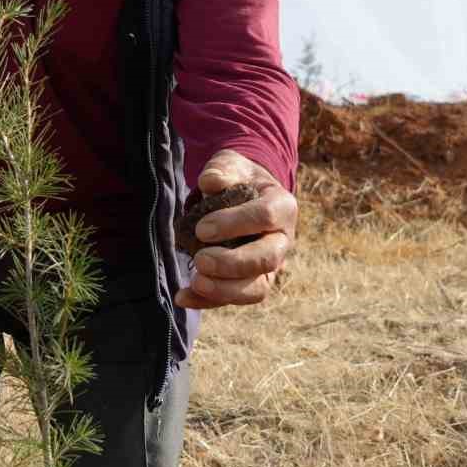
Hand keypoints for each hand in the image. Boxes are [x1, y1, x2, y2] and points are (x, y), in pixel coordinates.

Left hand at [172, 149, 296, 310]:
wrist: (243, 193)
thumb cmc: (238, 178)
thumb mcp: (231, 165)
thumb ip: (222, 170)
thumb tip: (209, 182)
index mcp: (283, 206)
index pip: (266, 217)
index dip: (235, 224)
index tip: (202, 228)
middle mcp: (283, 240)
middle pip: (267, 259)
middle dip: (233, 263)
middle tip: (200, 260)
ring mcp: (270, 266)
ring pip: (258, 288)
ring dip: (226, 290)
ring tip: (195, 283)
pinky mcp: (251, 282)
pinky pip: (235, 298)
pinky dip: (209, 301)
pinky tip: (183, 297)